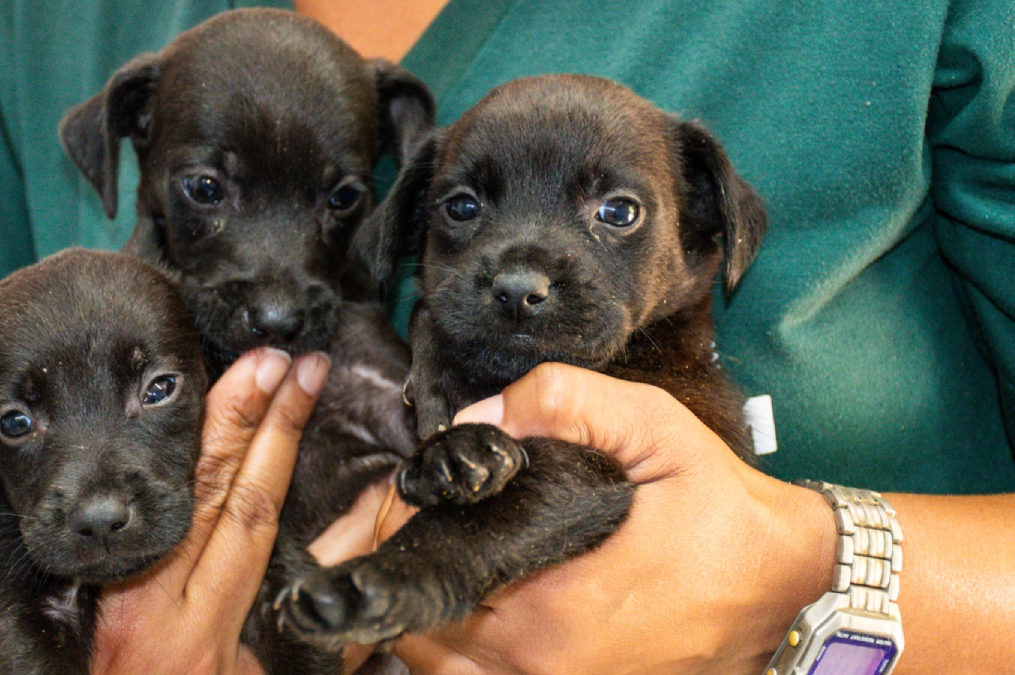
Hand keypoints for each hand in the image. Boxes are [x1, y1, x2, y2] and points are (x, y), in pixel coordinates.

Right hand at [0, 348, 355, 673]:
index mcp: (129, 616)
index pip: (192, 496)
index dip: (227, 426)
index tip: (254, 369)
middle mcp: (188, 630)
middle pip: (243, 507)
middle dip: (274, 427)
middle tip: (301, 364)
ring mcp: (218, 654)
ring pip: (266, 544)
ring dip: (287, 469)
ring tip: (308, 408)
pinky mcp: (230, 670)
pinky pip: (268, 588)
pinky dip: (291, 536)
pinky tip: (312, 496)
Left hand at [376, 363, 836, 674]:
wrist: (788, 587)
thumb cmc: (723, 512)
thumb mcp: (656, 429)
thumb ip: (566, 402)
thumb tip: (480, 417)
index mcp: (550, 611)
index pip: (425, 581)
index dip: (402, 530)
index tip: (414, 493)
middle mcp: (543, 668)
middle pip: (419, 634)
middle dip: (411, 569)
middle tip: (426, 519)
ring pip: (442, 668)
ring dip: (432, 616)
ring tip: (451, 555)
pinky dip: (463, 648)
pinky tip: (481, 599)